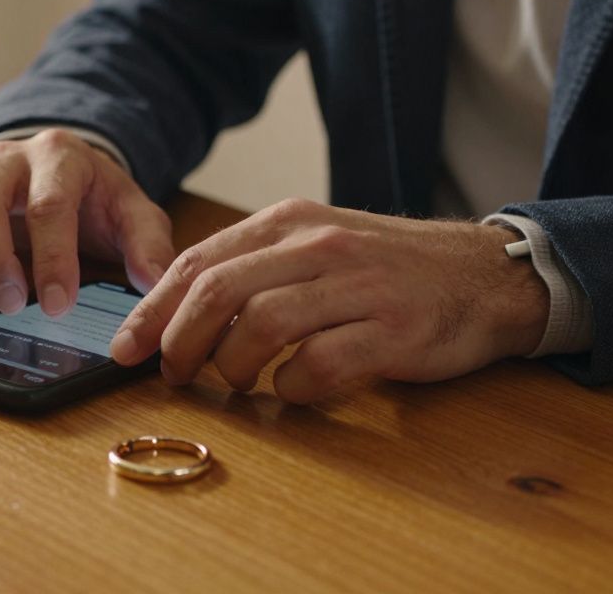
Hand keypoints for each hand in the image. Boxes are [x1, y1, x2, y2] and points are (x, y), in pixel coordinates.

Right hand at [0, 129, 174, 314]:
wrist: (61, 177)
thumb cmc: (96, 202)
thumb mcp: (134, 216)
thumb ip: (149, 246)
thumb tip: (153, 282)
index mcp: (60, 156)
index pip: (48, 205)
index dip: (51, 261)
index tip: (57, 307)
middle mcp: (7, 159)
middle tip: (10, 305)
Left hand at [109, 198, 548, 402]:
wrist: (486, 276)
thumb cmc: (386, 269)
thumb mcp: (315, 244)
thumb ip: (254, 266)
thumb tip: (175, 310)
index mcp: (289, 222)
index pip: (198, 262)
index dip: (152, 309)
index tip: (126, 347)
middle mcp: (318, 246)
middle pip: (218, 292)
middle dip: (179, 341)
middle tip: (171, 375)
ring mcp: (357, 287)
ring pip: (262, 326)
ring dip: (232, 366)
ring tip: (236, 383)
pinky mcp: (392, 332)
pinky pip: (319, 365)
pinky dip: (292, 386)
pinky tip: (292, 389)